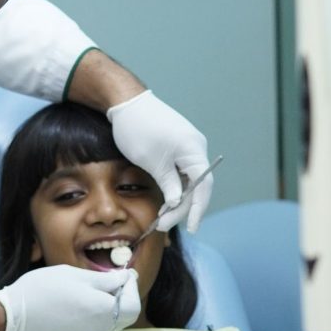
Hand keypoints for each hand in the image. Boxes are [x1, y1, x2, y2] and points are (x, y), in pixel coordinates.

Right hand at [0, 265, 139, 330]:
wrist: (15, 317)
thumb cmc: (43, 289)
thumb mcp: (74, 274)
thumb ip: (104, 279)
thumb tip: (123, 278)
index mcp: (102, 309)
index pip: (132, 302)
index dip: (132, 285)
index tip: (124, 271)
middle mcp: (100, 327)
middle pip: (127, 315)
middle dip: (127, 295)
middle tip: (116, 279)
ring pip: (115, 322)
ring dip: (115, 304)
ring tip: (101, 287)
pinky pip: (101, 326)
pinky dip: (103, 312)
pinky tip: (88, 299)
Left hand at [107, 90, 212, 232]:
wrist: (127, 102)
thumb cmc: (138, 128)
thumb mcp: (152, 161)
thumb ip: (168, 184)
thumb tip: (178, 204)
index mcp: (194, 150)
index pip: (203, 185)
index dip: (198, 209)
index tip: (192, 228)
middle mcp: (196, 148)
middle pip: (197, 185)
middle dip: (182, 208)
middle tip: (163, 224)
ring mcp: (187, 147)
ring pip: (189, 180)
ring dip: (178, 199)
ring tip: (162, 216)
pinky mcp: (178, 147)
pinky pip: (182, 172)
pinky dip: (174, 187)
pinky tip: (165, 201)